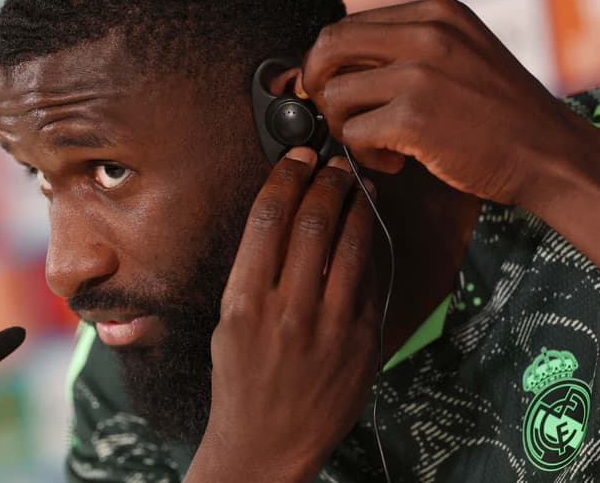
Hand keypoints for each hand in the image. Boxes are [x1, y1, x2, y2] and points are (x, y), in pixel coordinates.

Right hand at [186, 148, 378, 482]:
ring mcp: (330, 327)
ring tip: (360, 184)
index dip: (287, 177)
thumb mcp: (227, 321)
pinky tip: (370, 228)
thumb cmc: (240, 379)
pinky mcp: (363, 342)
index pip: (268, 219)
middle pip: (313, 222)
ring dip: (358, 205)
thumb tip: (284, 218)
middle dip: (327, 181)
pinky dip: (372, 246)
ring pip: (351, 245)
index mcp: (244, 301)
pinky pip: (372, 279)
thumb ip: (255, 272)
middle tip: (334, 161)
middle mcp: (287, 310)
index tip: (298, 157)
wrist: (267, 442)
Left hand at [301, 0, 574, 207]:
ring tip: (380, 143)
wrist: (548, 153)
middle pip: (327, 47)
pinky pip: (352, 133)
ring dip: (344, 127)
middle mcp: (426, 33)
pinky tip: (395, 161)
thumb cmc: (498, 112)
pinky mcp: (414, 117)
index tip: (333, 89)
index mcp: (435, 12)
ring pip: (333, 95)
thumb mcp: (459, 54)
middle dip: (314, 84)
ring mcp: (420, 74)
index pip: (349, 25)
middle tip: (333, 113)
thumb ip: (405, 49)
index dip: (328, 62)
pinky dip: (364, 154)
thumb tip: (331, 64)